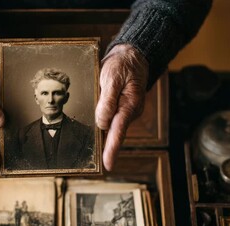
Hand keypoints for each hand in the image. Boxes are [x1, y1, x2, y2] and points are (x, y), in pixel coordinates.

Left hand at [96, 44, 148, 170]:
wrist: (132, 57)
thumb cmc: (122, 66)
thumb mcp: (112, 78)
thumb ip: (107, 101)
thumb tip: (102, 122)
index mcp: (129, 106)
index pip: (118, 131)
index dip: (112, 149)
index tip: (108, 164)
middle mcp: (129, 112)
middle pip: (115, 133)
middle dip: (107, 147)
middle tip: (101, 163)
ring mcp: (125, 112)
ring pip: (111, 127)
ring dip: (103, 135)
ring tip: (98, 144)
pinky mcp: (120, 109)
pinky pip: (111, 120)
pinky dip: (104, 125)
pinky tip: (97, 131)